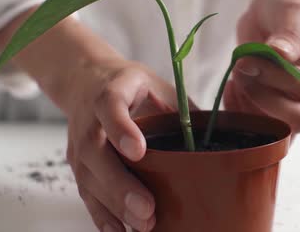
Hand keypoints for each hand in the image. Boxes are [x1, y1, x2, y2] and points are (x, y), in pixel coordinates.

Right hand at [64, 57, 177, 231]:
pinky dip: (102, 214)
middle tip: (147, 208)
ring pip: (90, 178)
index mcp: (113, 90)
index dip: (121, 129)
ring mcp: (79, 144)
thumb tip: (222, 141)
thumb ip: (183, 112)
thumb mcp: (159, 86)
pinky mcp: (77, 165)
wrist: (88, 82)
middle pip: (97, 152)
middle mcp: (90, 119)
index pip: (111, 106)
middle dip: (121, 184)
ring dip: (115, 206)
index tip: (138, 151)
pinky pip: (86, 193)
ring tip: (143, 225)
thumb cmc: (132, 87)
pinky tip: (119, 230)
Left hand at [224, 0, 299, 134]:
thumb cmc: (291, 7)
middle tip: (241, 68)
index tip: (250, 59)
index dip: (276, 77)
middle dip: (262, 96)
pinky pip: (259, 131)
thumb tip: (281, 54)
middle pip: (297, 118)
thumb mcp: (292, 10)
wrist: (274, 12)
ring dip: (249, 106)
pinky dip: (240, 113)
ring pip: (277, 131)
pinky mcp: (277, 115)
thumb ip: (289, 32)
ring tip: (236, 75)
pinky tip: (230, 87)